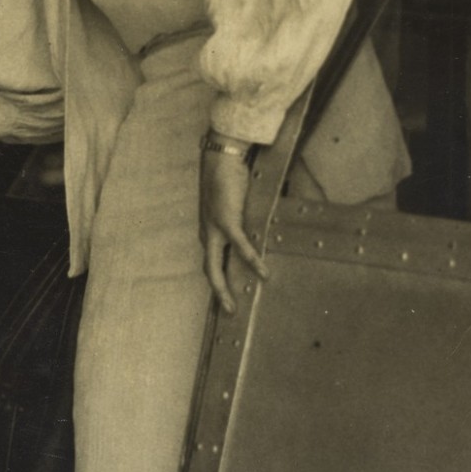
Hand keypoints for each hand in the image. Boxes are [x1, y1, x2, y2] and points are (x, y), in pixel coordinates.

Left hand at [200, 140, 269, 316]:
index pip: (211, 262)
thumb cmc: (226, 178)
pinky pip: (240, 247)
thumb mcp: (231, 207)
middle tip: (228, 312)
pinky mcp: (226, 221)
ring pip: (216, 267)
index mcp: (208, 231)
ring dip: (225, 288)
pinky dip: (251, 261)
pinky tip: (263, 273)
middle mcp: (207, 234)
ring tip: (236, 306)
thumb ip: (240, 222)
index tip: (225, 298)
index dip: (218, 281)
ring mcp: (214, 230)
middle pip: (209, 271)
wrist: (220, 159)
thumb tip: (257, 232)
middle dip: (218, 294)